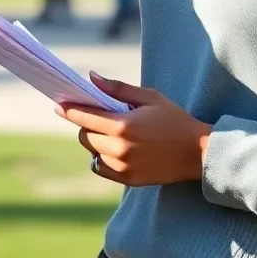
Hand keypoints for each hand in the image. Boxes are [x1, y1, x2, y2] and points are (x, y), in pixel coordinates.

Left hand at [56, 74, 211, 186]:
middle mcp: (119, 148)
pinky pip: (101, 167)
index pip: (85, 117)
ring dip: (95, 141)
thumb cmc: (174, 119)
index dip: (70, 109)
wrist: (198, 153)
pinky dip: (102, 157)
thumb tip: (91, 77)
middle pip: (85, 135)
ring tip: (112, 132)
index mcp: (123, 125)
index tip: (59, 104)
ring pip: (92, 151)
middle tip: (99, 116)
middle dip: (87, 124)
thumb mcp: (149, 97)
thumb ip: (117, 89)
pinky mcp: (128, 180)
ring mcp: (123, 167)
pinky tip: (115, 148)